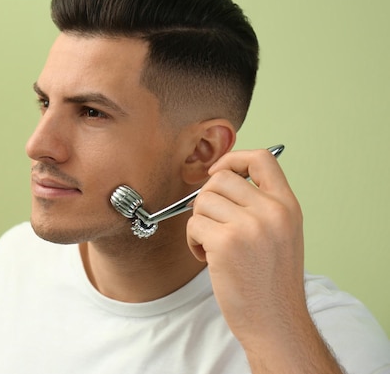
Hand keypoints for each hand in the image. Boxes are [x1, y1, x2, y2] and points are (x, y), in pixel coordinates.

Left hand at [187, 148, 305, 344]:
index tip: (219, 172)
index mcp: (288, 206)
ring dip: (199, 224)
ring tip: (213, 246)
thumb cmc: (272, 283)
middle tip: (212, 224)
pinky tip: (208, 258)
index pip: (262, 158)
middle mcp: (272, 211)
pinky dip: (193, 242)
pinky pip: (193, 225)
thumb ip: (261, 205)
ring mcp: (249, 226)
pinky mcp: (226, 243)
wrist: (275, 322)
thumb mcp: (283, 234)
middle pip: (220, 179)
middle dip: (207, 200)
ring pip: (202, 202)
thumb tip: (221, 178)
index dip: (234, 159)